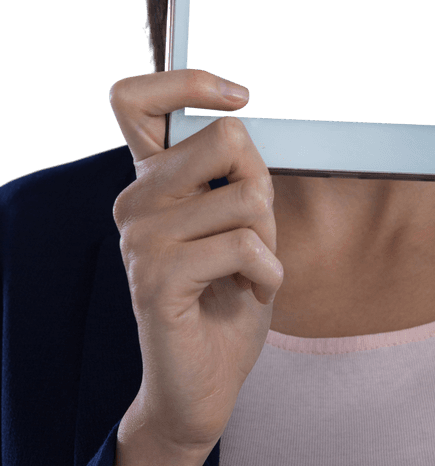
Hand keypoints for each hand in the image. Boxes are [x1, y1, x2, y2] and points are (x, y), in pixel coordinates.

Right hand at [110, 70, 283, 455]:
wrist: (204, 383)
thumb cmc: (227, 298)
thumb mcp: (243, 223)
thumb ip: (236, 175)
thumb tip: (241, 126)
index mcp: (151, 181)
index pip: (135, 98)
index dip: (188, 81)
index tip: (238, 96)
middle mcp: (134, 201)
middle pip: (224, 138)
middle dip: (262, 188)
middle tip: (252, 234)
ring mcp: (139, 238)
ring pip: (246, 197)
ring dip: (270, 241)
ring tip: (249, 273)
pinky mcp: (156, 278)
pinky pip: (244, 246)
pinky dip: (269, 274)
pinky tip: (252, 294)